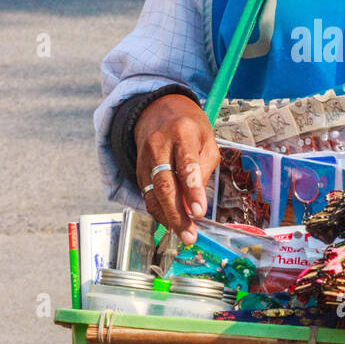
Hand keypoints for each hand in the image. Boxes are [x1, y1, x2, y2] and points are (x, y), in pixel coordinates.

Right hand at [134, 94, 219, 244]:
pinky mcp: (138, 169)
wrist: (157, 110)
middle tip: (190, 234)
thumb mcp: (206, 139)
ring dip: (167, 218)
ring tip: (183, 234)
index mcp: (182, 133)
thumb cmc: (189, 127)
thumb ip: (204, 169)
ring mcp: (145, 158)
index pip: (186, 164)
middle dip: (177, 214)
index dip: (192, 190)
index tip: (199, 211)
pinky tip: (170, 222)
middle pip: (165, 184)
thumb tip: (196, 201)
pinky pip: (147, 194)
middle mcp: (159, 145)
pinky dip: (158, 211)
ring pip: (152, 193)